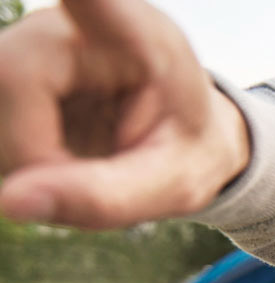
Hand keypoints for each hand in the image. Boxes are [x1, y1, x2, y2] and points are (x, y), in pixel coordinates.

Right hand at [0, 0, 248, 227]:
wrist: (184, 134)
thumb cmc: (187, 150)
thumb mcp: (171, 183)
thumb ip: (105, 196)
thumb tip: (11, 201)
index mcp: (144, 39)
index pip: (100, 5)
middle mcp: (77, 24)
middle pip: (12, 77)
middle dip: (35, 154)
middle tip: (90, 181)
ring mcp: (34, 42)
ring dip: (29, 163)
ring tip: (88, 167)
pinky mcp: (11, 68)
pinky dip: (21, 162)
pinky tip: (61, 160)